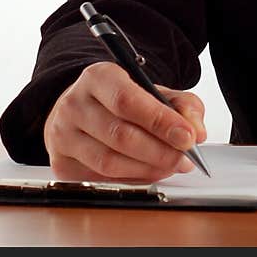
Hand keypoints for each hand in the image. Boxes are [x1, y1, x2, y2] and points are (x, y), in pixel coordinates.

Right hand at [44, 61, 206, 182]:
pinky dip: (131, 179)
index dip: (160, 121)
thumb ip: (182, 105)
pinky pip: (100, 179)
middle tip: (184, 158)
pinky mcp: (61, 163)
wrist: (81, 109)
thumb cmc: (120, 100)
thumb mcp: (153, 91)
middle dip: (159, 151)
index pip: (127, 100)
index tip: (188, 137)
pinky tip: (147, 172)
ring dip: (148, 169)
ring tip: (171, 165)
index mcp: (97, 77)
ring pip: (109, 162)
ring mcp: (63, 135)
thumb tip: (196, 131)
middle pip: (120, 135)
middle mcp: (74, 104)